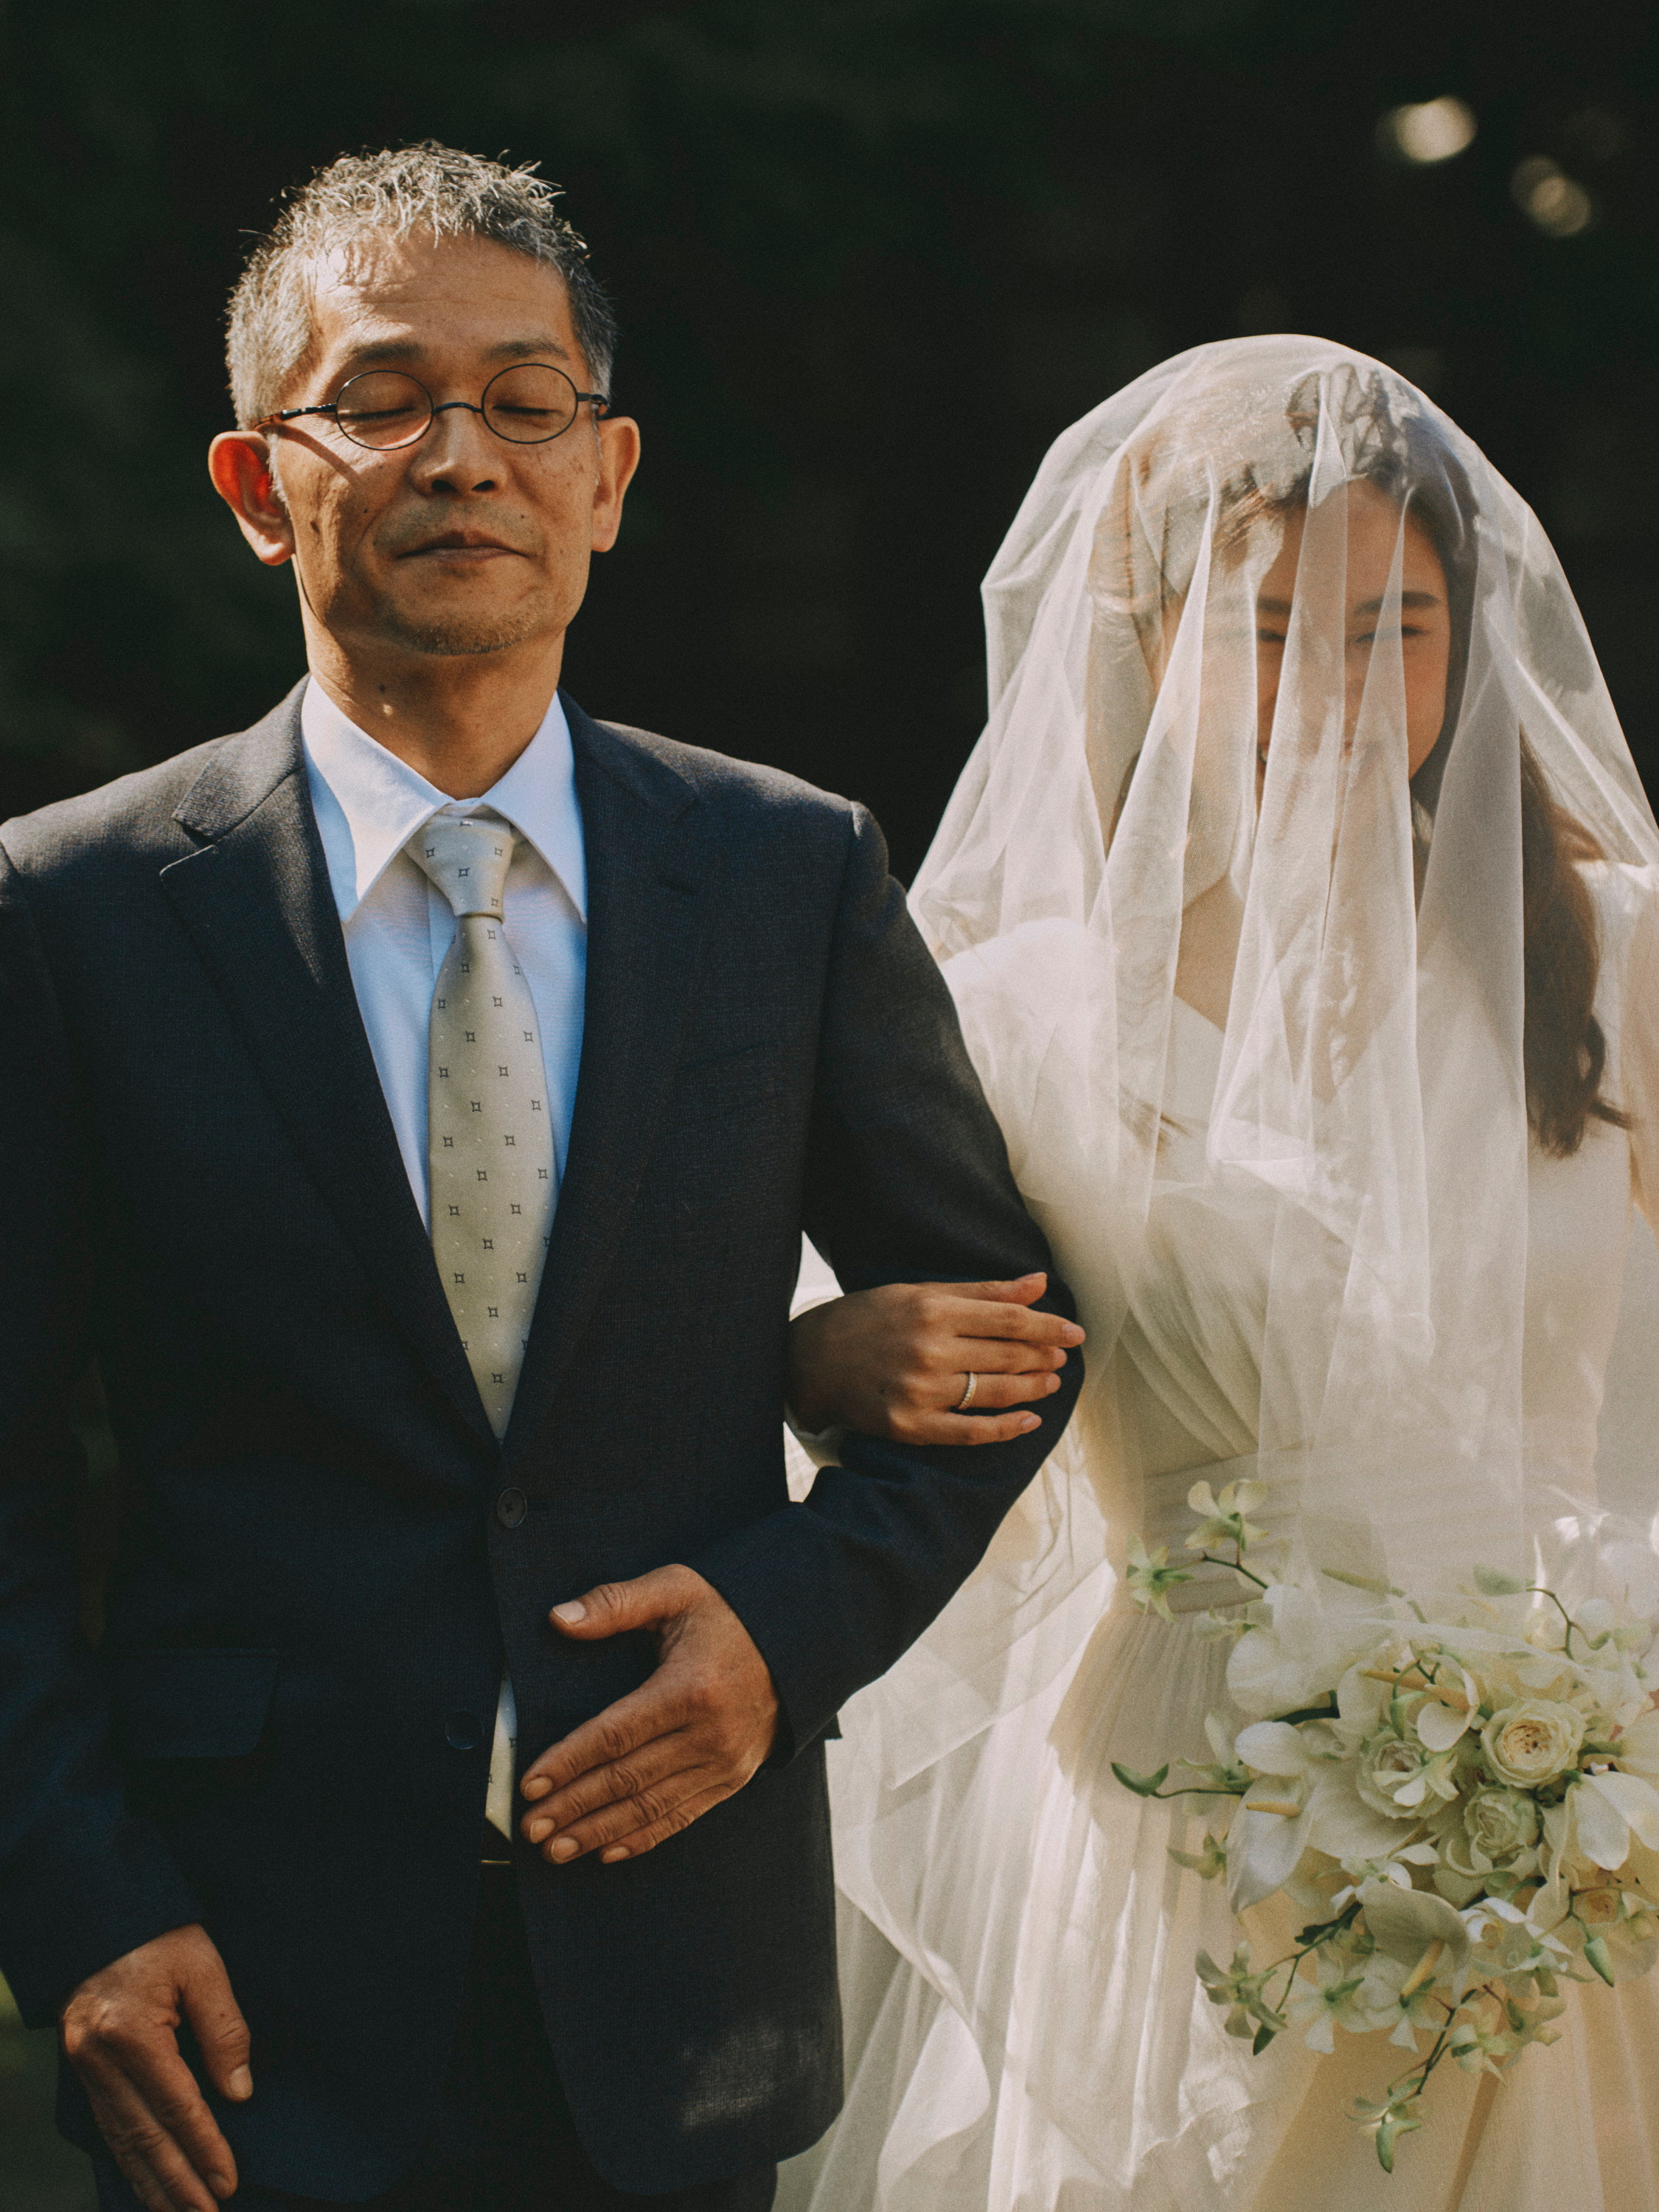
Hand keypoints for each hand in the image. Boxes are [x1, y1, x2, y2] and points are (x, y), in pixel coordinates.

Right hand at [60, 1924, 250, 2211]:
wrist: (96, 1915)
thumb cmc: (156, 1933)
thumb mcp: (201, 1966)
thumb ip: (223, 2029)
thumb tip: (239, 2092)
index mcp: (130, 2031)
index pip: (176, 2105)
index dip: (204, 2147)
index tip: (227, 2182)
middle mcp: (99, 2058)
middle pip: (144, 2135)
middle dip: (177, 2183)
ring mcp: (83, 2068)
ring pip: (120, 2139)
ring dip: (151, 2182)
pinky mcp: (80, 2070)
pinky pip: (106, 2126)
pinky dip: (128, 2159)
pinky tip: (146, 2182)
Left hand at [520, 1565, 778, 1864]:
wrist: (799, 1637)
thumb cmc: (728, 1610)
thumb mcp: (676, 1589)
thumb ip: (615, 1603)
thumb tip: (557, 1619)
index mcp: (689, 1688)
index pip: (615, 1735)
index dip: (568, 1762)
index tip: (530, 1784)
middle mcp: (709, 1733)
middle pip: (627, 1779)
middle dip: (573, 1806)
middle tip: (530, 1827)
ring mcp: (724, 1762)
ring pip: (650, 1806)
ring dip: (599, 1832)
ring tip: (556, 1847)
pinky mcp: (733, 1778)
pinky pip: (681, 1816)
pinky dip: (643, 1838)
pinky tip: (607, 1851)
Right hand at [787, 1272, 1083, 1443]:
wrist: (811, 1360)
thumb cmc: (870, 1318)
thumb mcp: (922, 1292)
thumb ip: (983, 1291)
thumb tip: (1039, 1283)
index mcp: (933, 1310)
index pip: (1008, 1319)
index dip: (1048, 1326)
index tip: (1075, 1332)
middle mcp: (929, 1350)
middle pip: (1006, 1355)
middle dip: (1043, 1356)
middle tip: (1062, 1356)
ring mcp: (920, 1392)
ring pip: (995, 1393)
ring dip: (1032, 1389)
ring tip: (1051, 1383)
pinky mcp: (910, 1426)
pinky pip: (970, 1432)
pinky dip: (1005, 1429)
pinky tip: (1028, 1421)